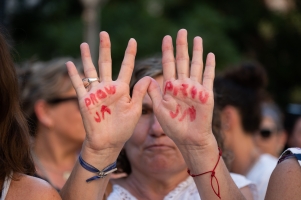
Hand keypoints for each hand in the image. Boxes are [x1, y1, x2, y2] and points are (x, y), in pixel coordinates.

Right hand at [66, 32, 149, 157]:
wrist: (108, 142)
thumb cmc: (123, 127)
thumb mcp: (135, 110)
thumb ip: (140, 93)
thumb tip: (149, 76)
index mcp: (122, 89)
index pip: (126, 67)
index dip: (129, 54)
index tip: (133, 41)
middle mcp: (108, 87)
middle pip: (106, 63)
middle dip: (105, 49)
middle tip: (104, 33)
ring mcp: (96, 93)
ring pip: (91, 71)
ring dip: (87, 57)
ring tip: (85, 44)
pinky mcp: (85, 100)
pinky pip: (79, 85)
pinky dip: (74, 75)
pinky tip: (70, 64)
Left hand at [148, 29, 215, 149]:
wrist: (189, 139)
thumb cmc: (173, 126)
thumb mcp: (160, 109)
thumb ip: (153, 94)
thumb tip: (146, 78)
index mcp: (170, 87)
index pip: (168, 64)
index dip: (167, 51)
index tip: (166, 38)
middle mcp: (183, 84)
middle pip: (182, 61)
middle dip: (182, 46)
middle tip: (181, 31)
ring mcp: (195, 88)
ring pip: (196, 65)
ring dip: (196, 52)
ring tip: (197, 38)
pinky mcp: (206, 94)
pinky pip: (208, 76)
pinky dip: (210, 66)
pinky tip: (210, 54)